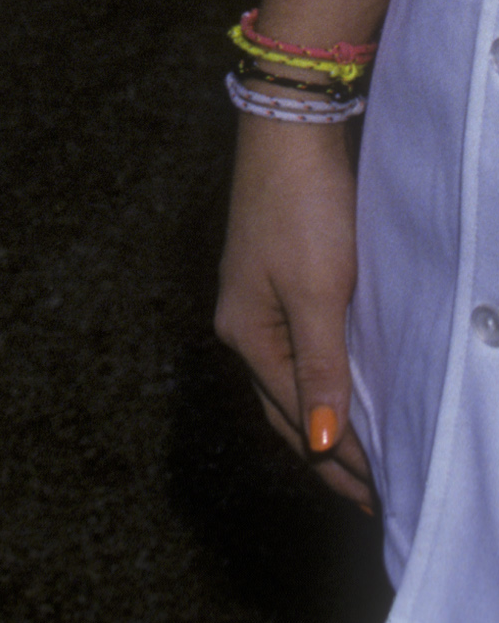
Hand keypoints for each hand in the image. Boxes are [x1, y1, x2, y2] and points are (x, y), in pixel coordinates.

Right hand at [215, 113, 374, 510]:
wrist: (291, 127)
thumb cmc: (302, 206)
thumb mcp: (317, 293)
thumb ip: (319, 370)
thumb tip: (322, 446)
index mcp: (245, 333)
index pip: (297, 419)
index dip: (339, 461)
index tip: (380, 495)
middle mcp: (243, 323)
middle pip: (285, 408)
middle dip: (327, 454)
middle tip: (373, 495)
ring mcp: (257, 300)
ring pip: (290, 381)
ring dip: (325, 422)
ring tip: (362, 458)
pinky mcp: (277, 278)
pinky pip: (299, 351)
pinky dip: (322, 383)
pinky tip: (345, 390)